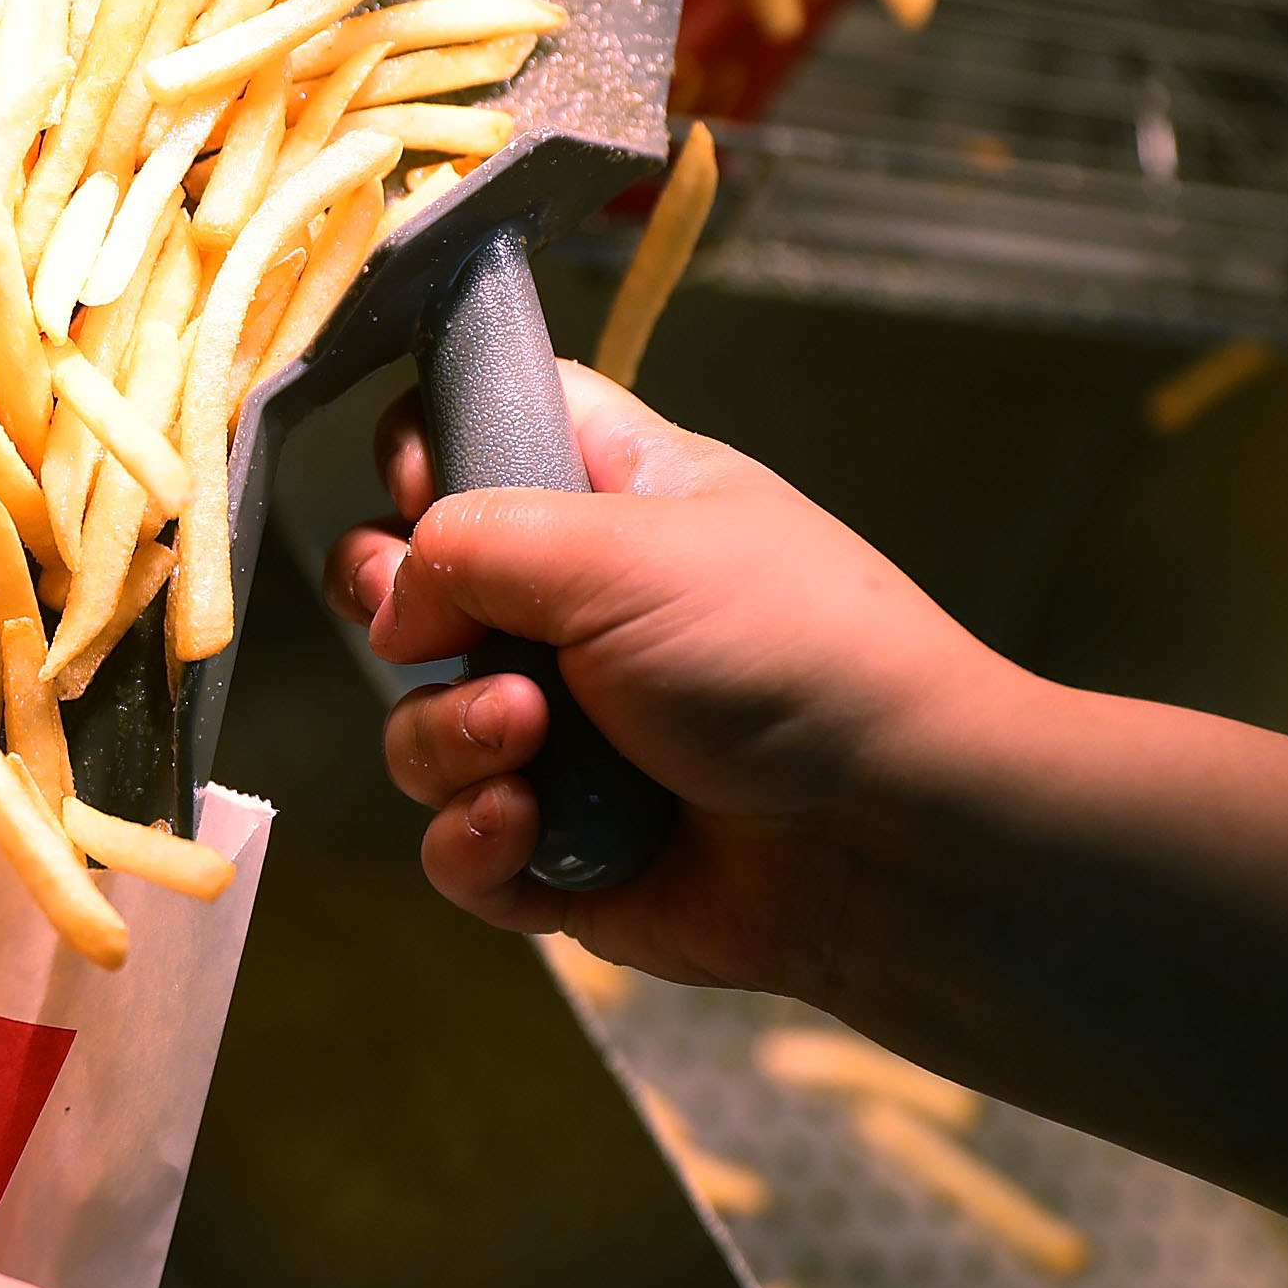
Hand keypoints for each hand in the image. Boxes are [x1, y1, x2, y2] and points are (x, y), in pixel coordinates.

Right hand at [322, 363, 1033, 997]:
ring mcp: (563, 740)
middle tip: (428, 632)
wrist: (894, 838)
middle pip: (412, 593)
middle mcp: (577, 617)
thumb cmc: (790, 655)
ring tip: (531, 746)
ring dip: (450, 741)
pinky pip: (455, 847)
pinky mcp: (559, 851)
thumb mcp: (626, 547)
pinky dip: (473, 842)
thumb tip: (393, 602)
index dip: (425, 453)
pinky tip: (527, 830)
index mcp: (612, 504)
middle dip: (397, 616)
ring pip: (421, 730)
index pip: (480, 436)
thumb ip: (473, 540)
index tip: (417, 489)